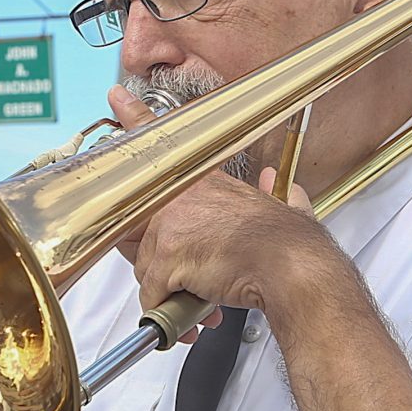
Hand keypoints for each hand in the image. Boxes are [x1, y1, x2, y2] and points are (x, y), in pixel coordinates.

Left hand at [107, 84, 348, 326]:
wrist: (294, 267)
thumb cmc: (288, 244)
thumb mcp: (284, 205)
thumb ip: (277, 192)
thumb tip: (284, 184)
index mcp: (204, 179)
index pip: (161, 138)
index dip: (133, 114)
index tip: (118, 97)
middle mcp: (181, 195)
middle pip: (140, 228)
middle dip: (158, 261)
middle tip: (186, 277)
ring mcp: (171, 223)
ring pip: (147, 267)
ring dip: (171, 292)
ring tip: (201, 299)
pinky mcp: (168, 255)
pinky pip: (154, 293)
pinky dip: (173, 312)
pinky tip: (195, 313)